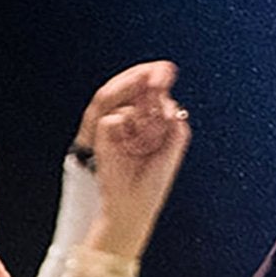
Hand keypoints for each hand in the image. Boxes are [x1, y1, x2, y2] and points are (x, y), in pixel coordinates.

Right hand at [85, 65, 190, 259]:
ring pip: (125, 101)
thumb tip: (169, 100)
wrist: (134, 207)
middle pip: (135, 89)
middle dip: (147, 79)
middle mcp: (130, 122)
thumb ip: (173, 122)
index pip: (149, 92)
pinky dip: (127, 127)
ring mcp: (116, 128)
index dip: (156, 77)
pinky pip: (115, 118)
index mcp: (147, 124)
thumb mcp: (172, 148)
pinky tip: (136, 145)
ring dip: (142, 109)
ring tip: (153, 131)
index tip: (168, 69)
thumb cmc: (152, 183)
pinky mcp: (102, 137)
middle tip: (162, 73)